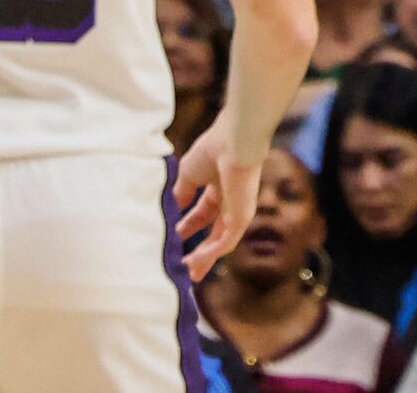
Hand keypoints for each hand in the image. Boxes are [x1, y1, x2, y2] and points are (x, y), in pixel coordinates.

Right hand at [172, 119, 260, 282]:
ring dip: (205, 258)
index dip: (189, 226)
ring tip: (190, 273)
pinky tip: (197, 261)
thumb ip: (182, 192)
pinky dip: (212, 253)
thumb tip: (173, 206)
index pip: (204, 213)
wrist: (232, 144)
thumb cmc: (210, 152)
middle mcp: (231, 202)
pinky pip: (226, 242)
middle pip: (214, 233)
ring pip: (220, 242)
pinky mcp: (242, 218)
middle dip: (201, 252)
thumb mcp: (188, 174)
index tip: (174, 237)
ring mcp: (238, 212)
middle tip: (187, 269)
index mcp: (219, 187)